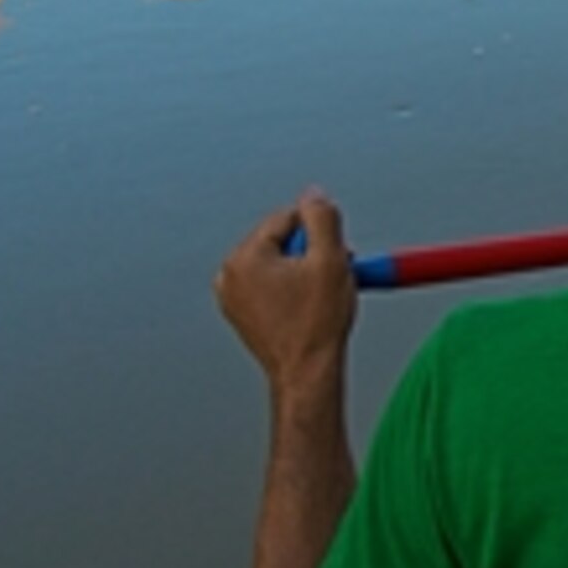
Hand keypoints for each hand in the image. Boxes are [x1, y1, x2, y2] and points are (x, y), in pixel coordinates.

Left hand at [216, 190, 356, 385]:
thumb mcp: (331, 259)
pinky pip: (270, 286)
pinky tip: (308, 307)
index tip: (336, 251)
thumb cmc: (315, 326)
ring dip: (303, 271)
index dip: (319, 230)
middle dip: (311, 252)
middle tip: (331, 274)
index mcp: (245, 258)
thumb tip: (313, 195)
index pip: (287, 218)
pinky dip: (291, 290)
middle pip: (281, 240)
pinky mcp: (241, 314)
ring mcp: (233, 297)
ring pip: (277, 263)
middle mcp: (231, 275)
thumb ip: (322, 217)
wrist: (306, 372)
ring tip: (320, 295)